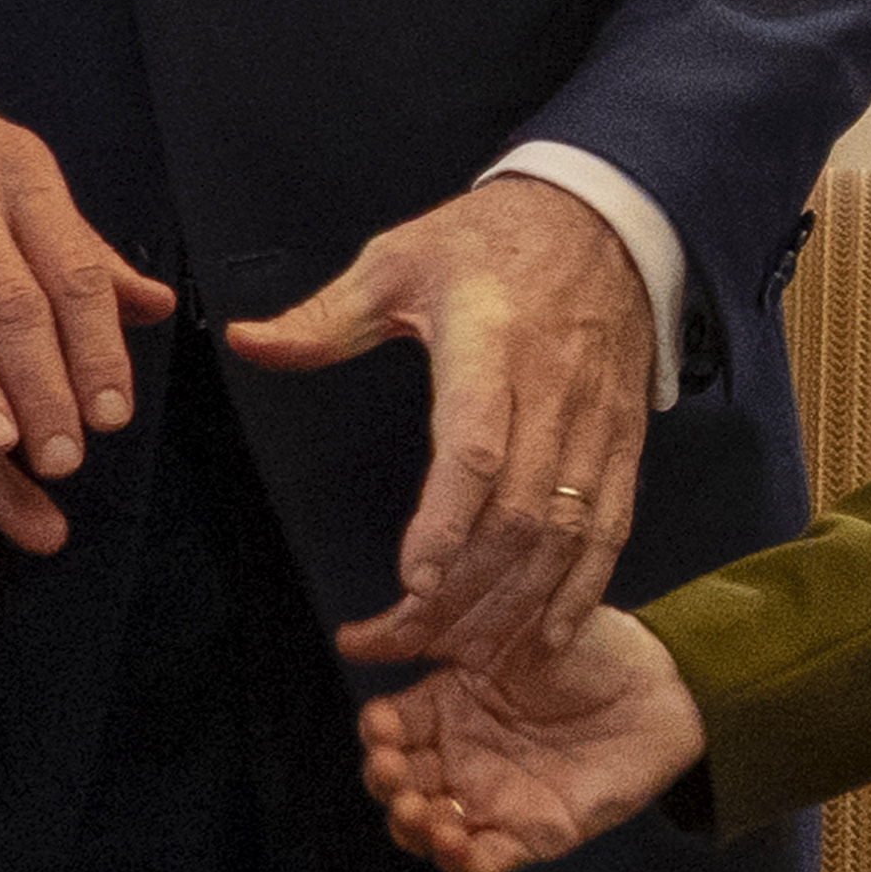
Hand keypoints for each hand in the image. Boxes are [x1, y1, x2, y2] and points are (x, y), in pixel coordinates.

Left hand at [228, 175, 655, 667]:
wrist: (600, 217)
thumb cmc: (488, 242)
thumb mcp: (398, 260)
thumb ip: (325, 318)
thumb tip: (247, 342)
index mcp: (491, 343)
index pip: (476, 445)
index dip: (447, 520)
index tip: (412, 580)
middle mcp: (552, 391)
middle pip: (519, 510)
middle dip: (468, 588)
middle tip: (410, 638)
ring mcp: (594, 422)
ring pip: (566, 533)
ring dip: (519, 602)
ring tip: (466, 654)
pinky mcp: (623, 442)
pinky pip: (609, 528)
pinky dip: (583, 589)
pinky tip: (550, 634)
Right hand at [357, 604, 705, 871]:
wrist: (658, 681)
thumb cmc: (579, 641)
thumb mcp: (494, 625)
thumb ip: (424, 632)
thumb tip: (346, 639)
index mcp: (446, 704)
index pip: (390, 730)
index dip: (378, 735)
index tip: (381, 728)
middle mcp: (461, 755)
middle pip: (400, 783)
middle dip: (388, 784)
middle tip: (397, 774)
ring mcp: (494, 797)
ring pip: (430, 828)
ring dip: (414, 827)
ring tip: (423, 812)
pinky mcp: (533, 833)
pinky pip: (483, 860)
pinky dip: (460, 859)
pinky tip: (455, 839)